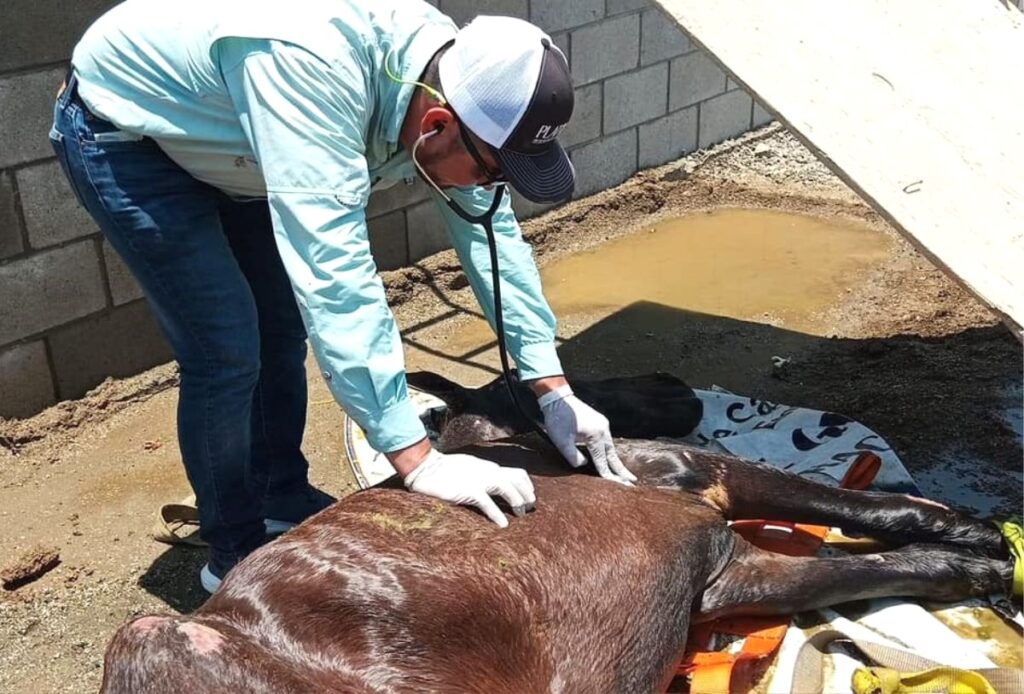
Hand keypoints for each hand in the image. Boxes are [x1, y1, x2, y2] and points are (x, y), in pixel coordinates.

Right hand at [403, 449, 535, 527]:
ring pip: (507, 488)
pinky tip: (502, 525)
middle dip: (527, 493)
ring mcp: (478, 479)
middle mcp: (487, 471)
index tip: (530, 497)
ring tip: (520, 514)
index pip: (516, 473)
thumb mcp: (467, 469)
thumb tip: (490, 487)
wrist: (425, 467)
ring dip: (517, 501)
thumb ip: (480, 475)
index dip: (526, 486)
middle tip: (530, 508)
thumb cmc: (443, 470)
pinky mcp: (468, 490)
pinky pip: (488, 503)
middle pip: (517, 479)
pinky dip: (497, 514)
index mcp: (487, 467)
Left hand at [538, 386, 637, 484]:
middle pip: (613, 455)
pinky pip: (606, 441)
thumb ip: (573, 457)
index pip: (602, 461)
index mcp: (596, 435)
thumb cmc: (558, 419)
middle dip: (622, 470)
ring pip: (610, 448)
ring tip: (623, 474)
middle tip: (632, 482)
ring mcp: (603, 425)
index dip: (608, 475)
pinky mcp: (599, 422)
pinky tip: (609, 458)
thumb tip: (583, 465)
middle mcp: (603, 430)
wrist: (557, 398)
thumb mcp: (561, 441)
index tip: (618, 486)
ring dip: (615, 461)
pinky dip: (608, 452)